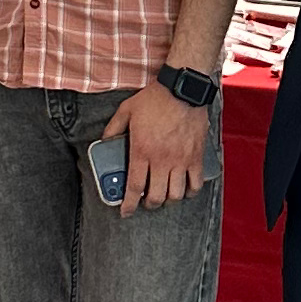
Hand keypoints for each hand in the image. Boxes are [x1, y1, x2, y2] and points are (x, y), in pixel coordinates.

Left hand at [103, 81, 206, 216]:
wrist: (182, 89)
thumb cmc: (154, 99)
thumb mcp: (126, 110)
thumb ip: (113, 128)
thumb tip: (104, 140)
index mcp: (141, 151)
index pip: (133, 187)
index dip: (128, 204)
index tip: (125, 212)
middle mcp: (161, 160)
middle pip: (156, 197)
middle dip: (149, 205)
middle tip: (145, 202)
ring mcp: (181, 160)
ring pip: (176, 194)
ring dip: (168, 200)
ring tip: (164, 196)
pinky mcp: (196, 157)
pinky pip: (196, 183)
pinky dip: (191, 191)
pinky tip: (185, 190)